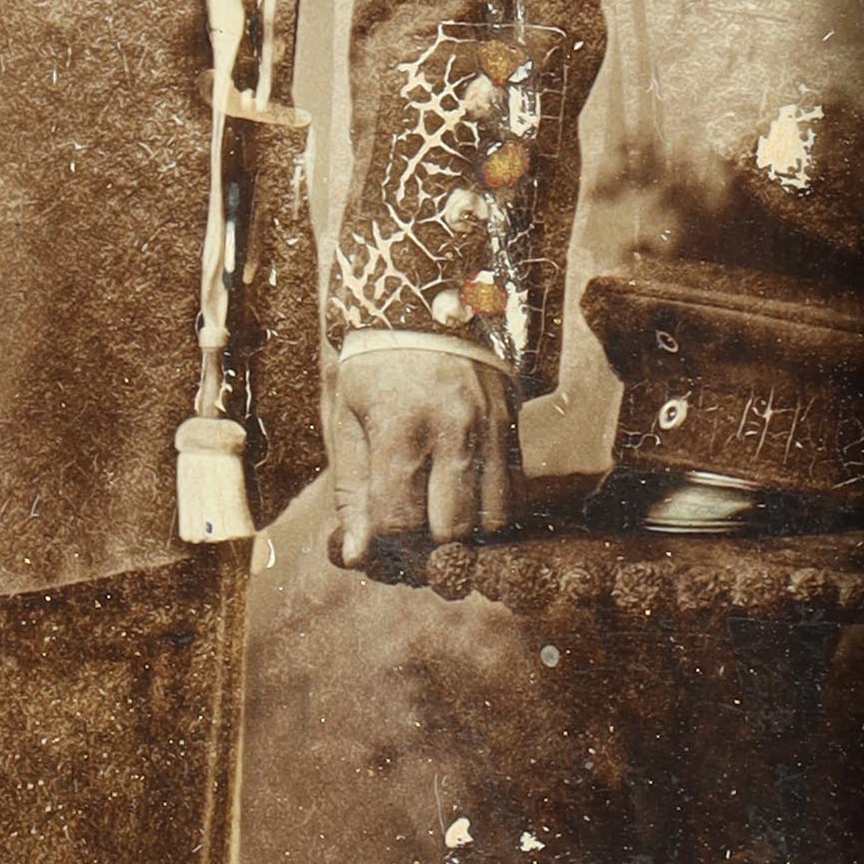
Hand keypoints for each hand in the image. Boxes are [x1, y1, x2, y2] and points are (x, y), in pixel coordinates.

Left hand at [326, 335, 519, 560]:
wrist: (426, 305)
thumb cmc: (374, 368)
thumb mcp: (346, 419)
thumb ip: (352, 491)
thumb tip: (359, 557)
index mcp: (400, 426)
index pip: (399, 523)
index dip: (384, 548)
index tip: (376, 543)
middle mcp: (453, 430)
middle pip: (451, 531)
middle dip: (427, 545)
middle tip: (410, 534)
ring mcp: (491, 430)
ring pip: (493, 521)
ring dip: (466, 532)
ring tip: (440, 518)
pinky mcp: (514, 428)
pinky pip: (517, 496)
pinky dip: (492, 512)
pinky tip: (467, 501)